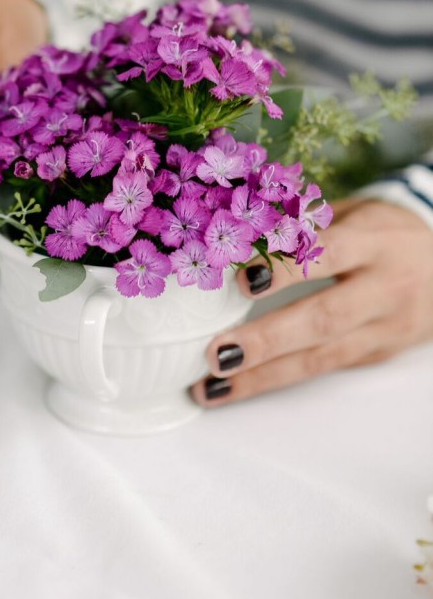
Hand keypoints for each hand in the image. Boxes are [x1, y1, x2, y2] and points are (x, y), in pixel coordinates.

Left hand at [191, 199, 432, 406]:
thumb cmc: (384, 231)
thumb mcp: (353, 212)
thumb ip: (304, 224)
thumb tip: (239, 233)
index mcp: (374, 242)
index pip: (327, 255)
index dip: (285, 268)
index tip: (242, 281)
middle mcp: (383, 288)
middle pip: (324, 318)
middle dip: (267, 339)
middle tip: (217, 353)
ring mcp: (384, 328)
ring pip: (322, 357)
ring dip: (264, 375)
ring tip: (215, 385)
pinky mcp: (377, 355)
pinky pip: (324, 369)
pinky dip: (277, 380)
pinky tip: (238, 387)